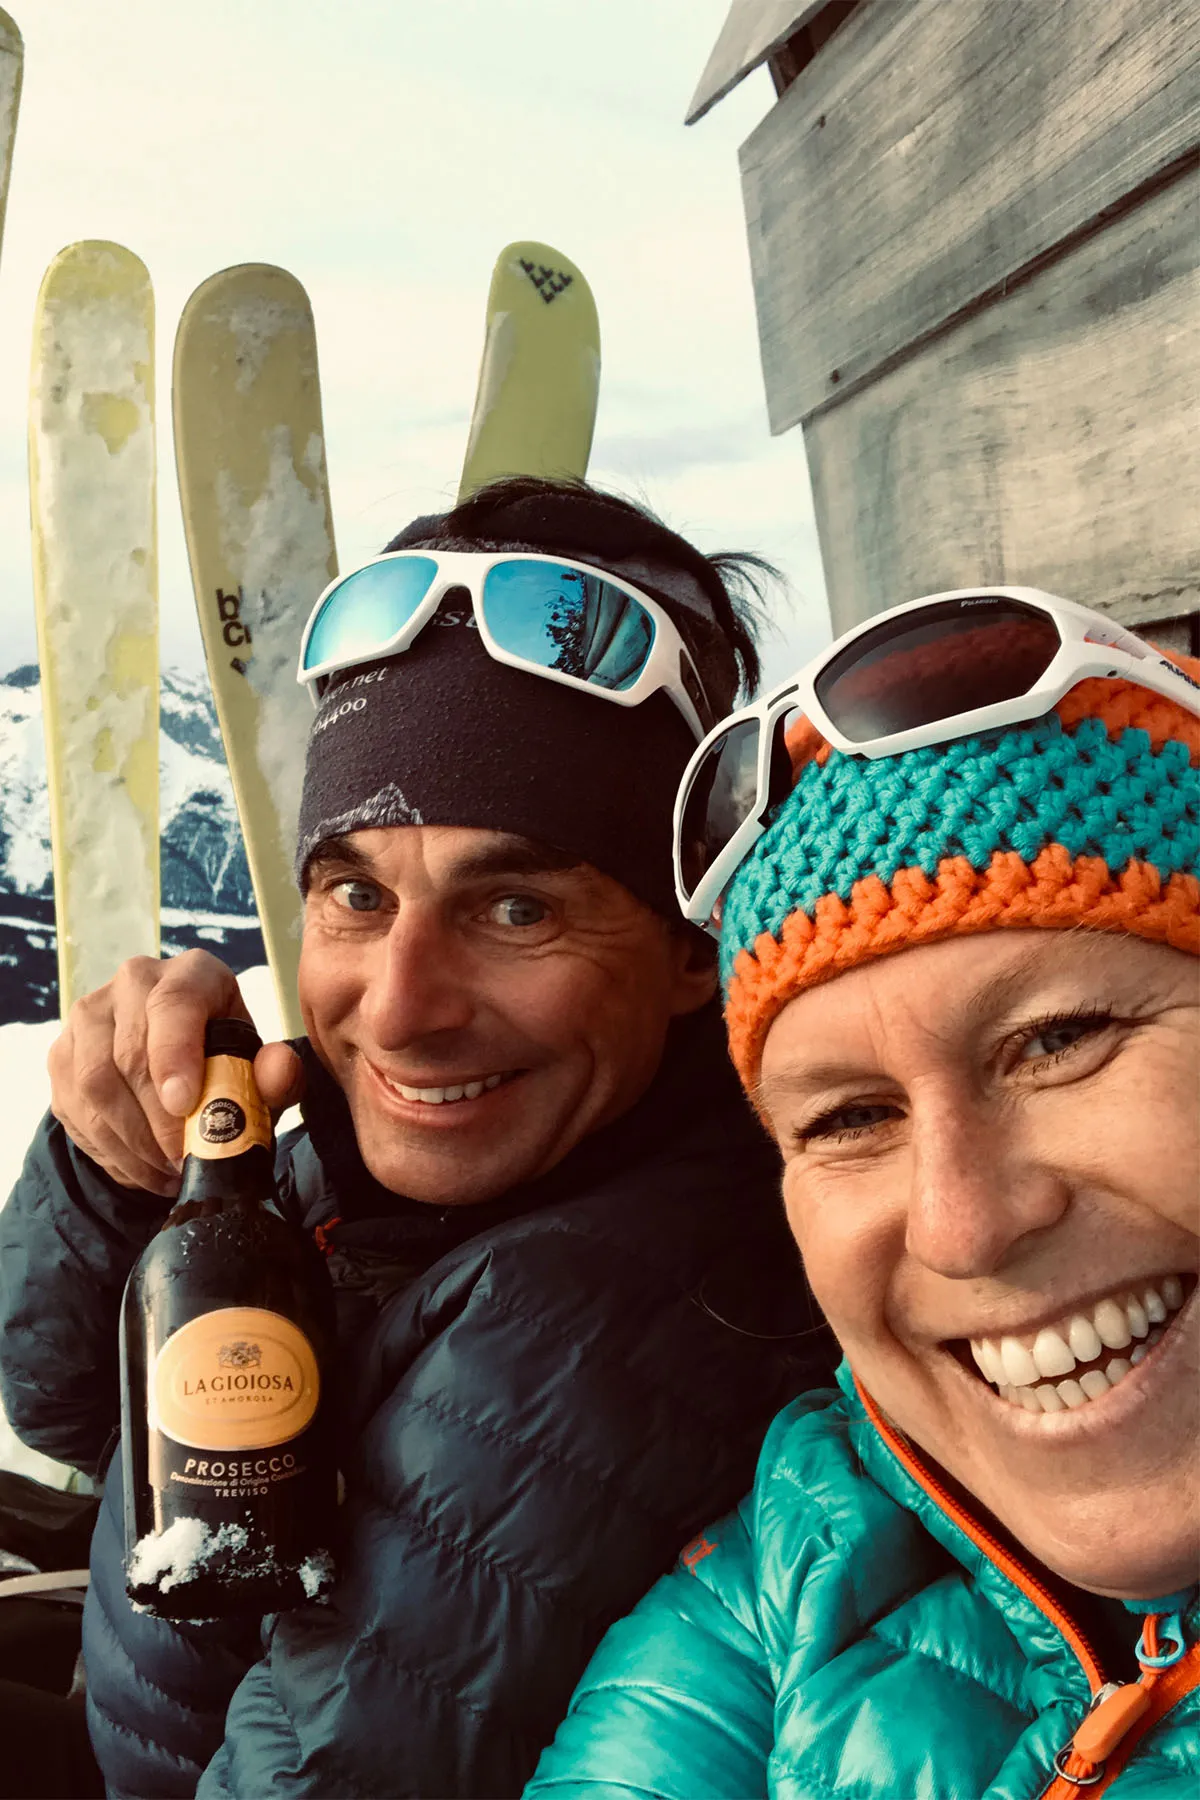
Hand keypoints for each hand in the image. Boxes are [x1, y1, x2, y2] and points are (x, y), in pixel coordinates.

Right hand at [47, 951, 305, 1195]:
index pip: (174, 1004)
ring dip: (131, 1141)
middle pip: (129, 1054)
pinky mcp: (62, 1052)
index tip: (184, 1105)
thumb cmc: (226, 1064)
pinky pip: (74, 1107)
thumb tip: (278, 1071)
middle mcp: (134, 983)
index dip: (174, 1055)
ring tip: (166, 1171)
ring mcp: (90, 1015)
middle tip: (184, 1160)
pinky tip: (141, 1168)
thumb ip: (278, 1072)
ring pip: (95, 1084)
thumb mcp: (260, 1070)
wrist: (179, 1066)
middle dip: (158, 1120)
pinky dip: (109, 1149)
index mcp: (192, 974)